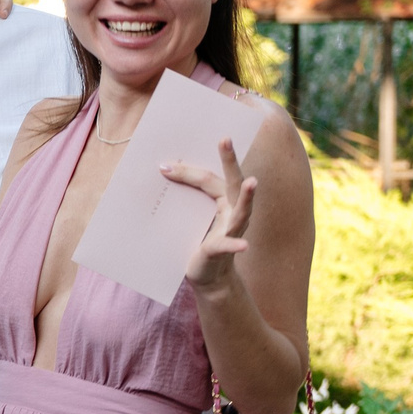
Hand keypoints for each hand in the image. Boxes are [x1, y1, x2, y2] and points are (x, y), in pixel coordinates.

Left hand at [163, 137, 255, 293]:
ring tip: (252, 182)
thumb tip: (160, 170)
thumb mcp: (186, 214)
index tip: (165, 166)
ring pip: (242, 211)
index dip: (187, 171)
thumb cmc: (195, 239)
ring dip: (248, 197)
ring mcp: (231, 231)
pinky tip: (244, 245)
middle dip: (230, 160)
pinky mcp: (222, 251)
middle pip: (232, 183)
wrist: (203, 274)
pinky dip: (235, 245)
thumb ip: (180, 195)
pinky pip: (230, 245)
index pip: (208, 178)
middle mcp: (233, 211)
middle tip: (225, 139)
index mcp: (222, 200)